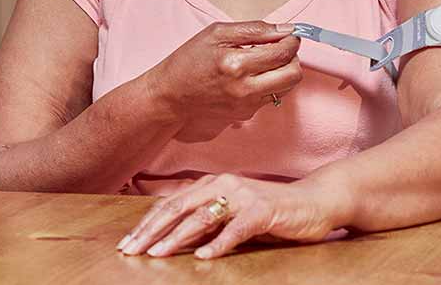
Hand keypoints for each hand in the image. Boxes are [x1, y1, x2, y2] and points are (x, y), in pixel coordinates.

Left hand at [117, 173, 342, 258]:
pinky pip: (236, 229)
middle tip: (130, 250)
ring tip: (157, 254)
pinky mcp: (263, 211)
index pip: (171, 203)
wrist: (314, 201)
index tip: (126, 243)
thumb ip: (204, 218)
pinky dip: (218, 243)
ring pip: (202, 216)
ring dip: (177, 237)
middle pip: (178, 207)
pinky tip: (203, 258)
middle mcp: (223, 184)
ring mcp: (243, 196)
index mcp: (211, 183)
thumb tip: (169, 234)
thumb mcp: (231, 211)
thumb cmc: (269, 209)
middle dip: (151, 230)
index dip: (146, 223)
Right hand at [143, 22, 302, 141]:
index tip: (288, 34)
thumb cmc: (190, 60)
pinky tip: (254, 75)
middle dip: (293, 57)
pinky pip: (272, 97)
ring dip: (284, 71)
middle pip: (293, 74)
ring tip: (267, 61)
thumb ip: (254, 30)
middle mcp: (245, 88)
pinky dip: (271, 83)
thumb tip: (285, 29)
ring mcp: (247, 104)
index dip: (291, 40)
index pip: (282, 52)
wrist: (171, 96)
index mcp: (236, 64)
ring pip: (287, 87)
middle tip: (282, 47)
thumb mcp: (217, 33)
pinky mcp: (246, 114)